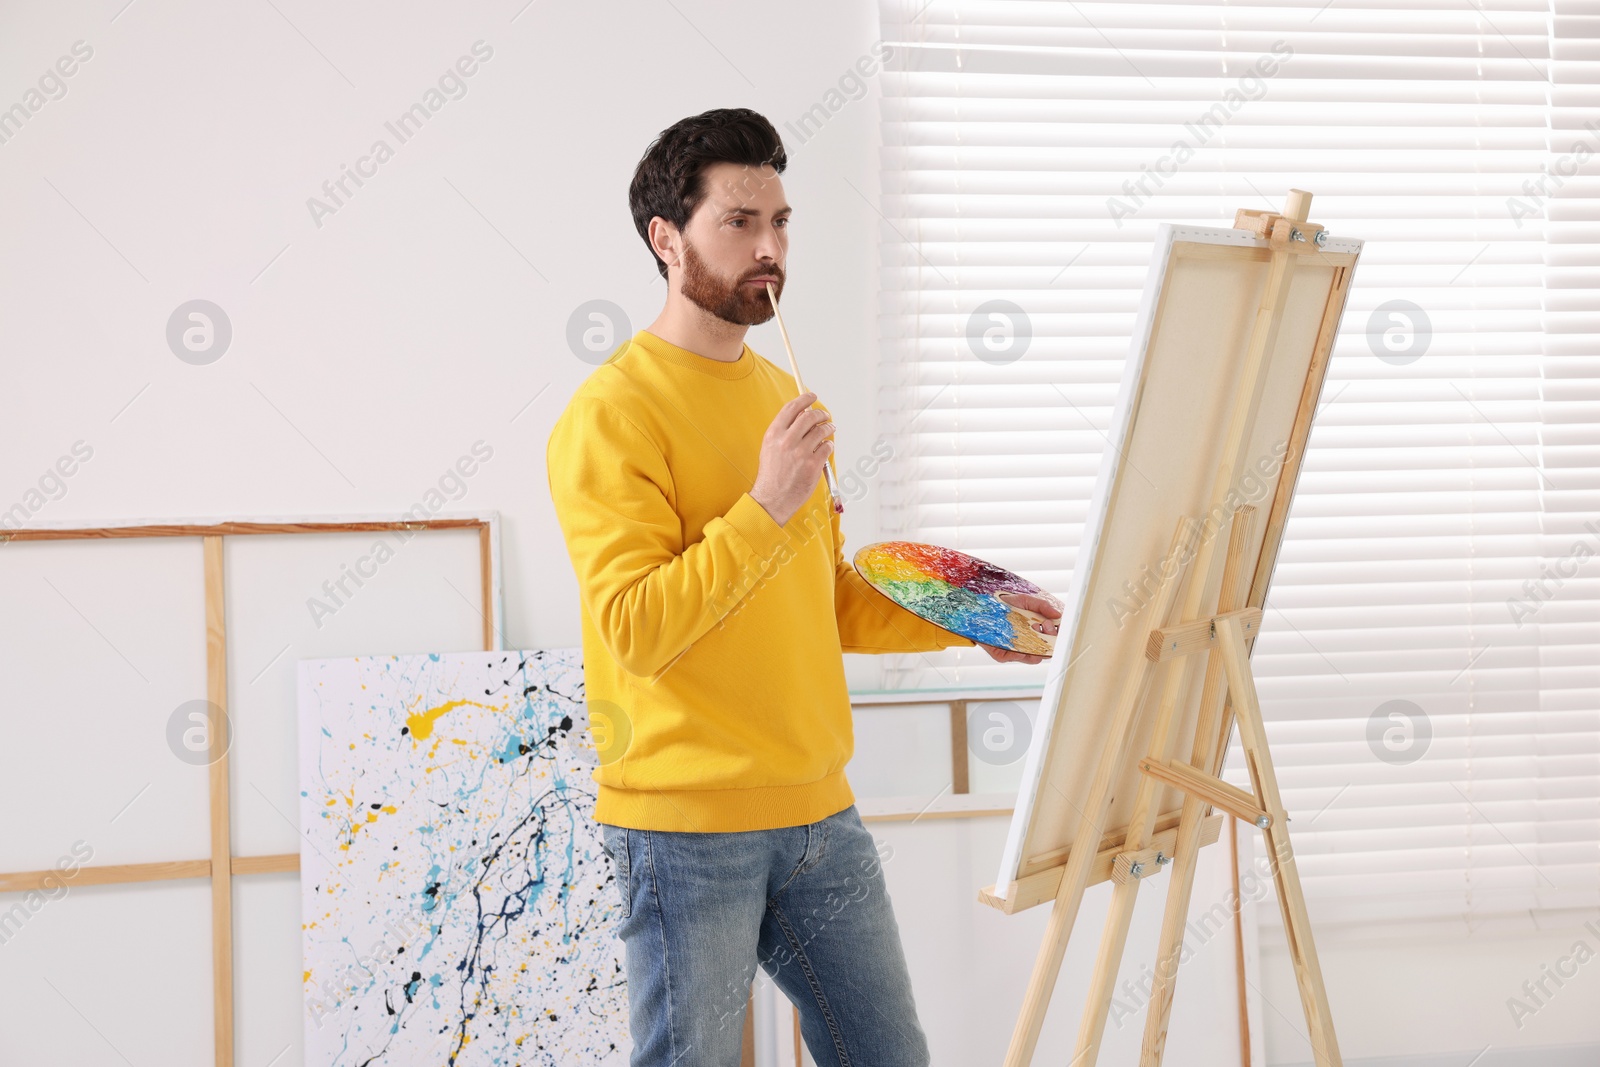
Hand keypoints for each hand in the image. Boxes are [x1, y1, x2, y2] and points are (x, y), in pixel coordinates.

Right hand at [750, 391, 834, 526]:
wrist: (772, 499)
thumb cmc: (771, 475)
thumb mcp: (770, 448)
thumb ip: (783, 432)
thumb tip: (801, 416)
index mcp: (774, 434)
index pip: (791, 408)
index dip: (804, 399)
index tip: (812, 396)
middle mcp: (786, 441)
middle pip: (810, 416)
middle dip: (821, 414)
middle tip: (825, 416)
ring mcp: (800, 453)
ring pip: (821, 431)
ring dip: (828, 428)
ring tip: (829, 429)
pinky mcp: (812, 465)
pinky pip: (827, 447)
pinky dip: (829, 445)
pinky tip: (826, 447)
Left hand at [979, 591, 1063, 664]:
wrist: (982, 607)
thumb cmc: (1005, 605)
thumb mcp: (1025, 601)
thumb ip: (1042, 606)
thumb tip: (1058, 614)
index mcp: (1036, 631)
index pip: (1052, 639)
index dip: (1058, 634)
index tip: (1057, 625)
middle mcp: (1028, 643)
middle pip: (1047, 651)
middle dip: (1050, 639)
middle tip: (1045, 625)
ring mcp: (1016, 650)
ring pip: (1034, 658)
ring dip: (1037, 648)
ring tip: (1035, 631)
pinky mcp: (1003, 655)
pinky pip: (1015, 658)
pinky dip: (1020, 653)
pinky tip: (1021, 643)